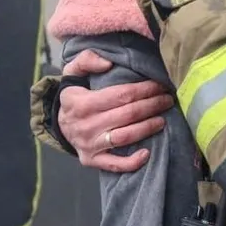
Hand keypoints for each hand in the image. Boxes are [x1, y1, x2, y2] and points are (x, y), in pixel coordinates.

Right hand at [58, 50, 174, 172]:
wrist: (58, 123)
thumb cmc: (73, 95)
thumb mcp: (72, 72)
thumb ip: (87, 60)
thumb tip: (108, 63)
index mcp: (82, 102)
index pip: (121, 95)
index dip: (144, 89)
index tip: (160, 84)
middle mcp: (86, 125)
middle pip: (128, 115)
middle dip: (152, 105)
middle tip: (167, 99)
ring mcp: (89, 145)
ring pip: (125, 137)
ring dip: (148, 128)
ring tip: (163, 119)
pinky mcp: (92, 160)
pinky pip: (114, 164)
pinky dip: (132, 162)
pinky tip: (147, 153)